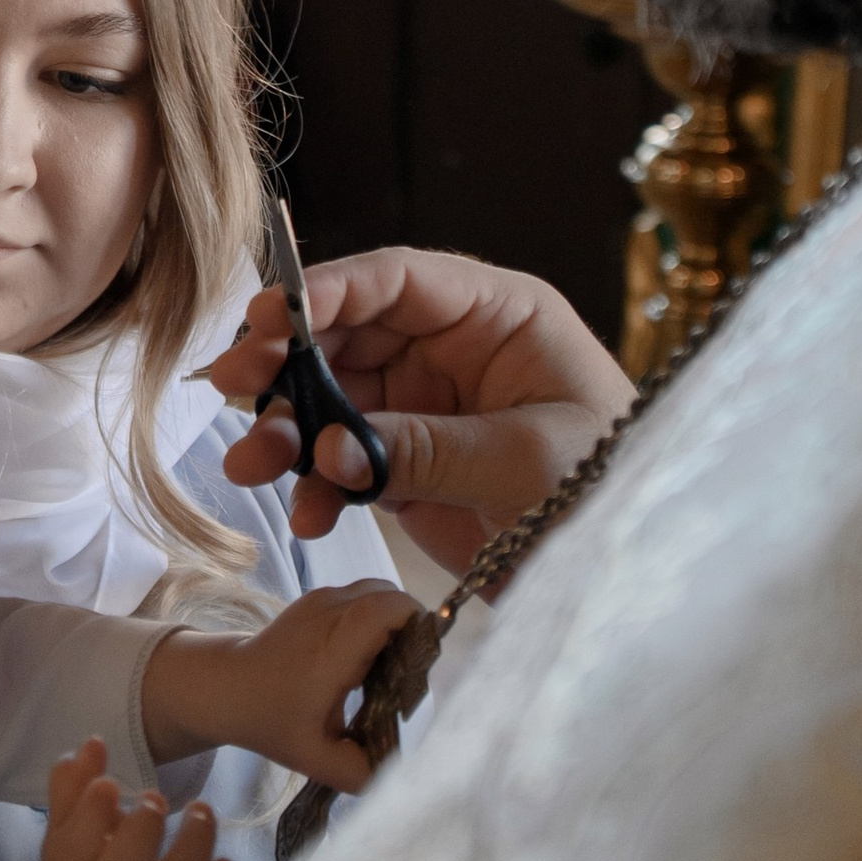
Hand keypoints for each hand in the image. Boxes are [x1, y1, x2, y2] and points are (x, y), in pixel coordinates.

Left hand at [143, 579, 417, 790]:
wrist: (224, 686)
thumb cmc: (268, 719)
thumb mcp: (314, 757)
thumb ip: (360, 772)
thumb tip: (400, 774)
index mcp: (332, 648)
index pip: (389, 609)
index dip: (417, 626)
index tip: (418, 664)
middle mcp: (328, 613)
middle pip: (392, 597)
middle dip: (411, 629)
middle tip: (406, 671)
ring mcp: (320, 599)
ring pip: (380, 593)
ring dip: (394, 623)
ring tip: (388, 665)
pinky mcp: (316, 598)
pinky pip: (363, 596)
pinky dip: (376, 619)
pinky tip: (365, 658)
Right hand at [206, 248, 635, 577]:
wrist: (629, 580)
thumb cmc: (609, 491)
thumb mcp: (527, 460)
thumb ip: (426, 447)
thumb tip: (332, 446)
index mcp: (498, 315)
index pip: (399, 280)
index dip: (329, 291)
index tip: (269, 318)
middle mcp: (453, 351)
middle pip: (348, 336)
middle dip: (287, 364)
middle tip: (231, 386)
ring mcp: (426, 409)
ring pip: (332, 400)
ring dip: (287, 431)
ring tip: (251, 466)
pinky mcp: (409, 468)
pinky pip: (344, 463)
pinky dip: (317, 485)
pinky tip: (306, 513)